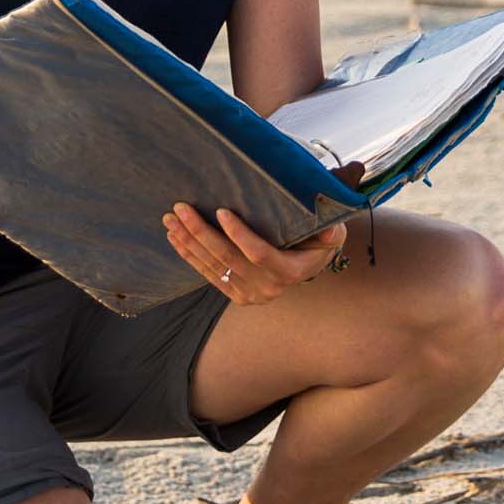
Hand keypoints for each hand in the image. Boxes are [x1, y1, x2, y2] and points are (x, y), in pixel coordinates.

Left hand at [163, 204, 348, 305]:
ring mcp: (249, 293)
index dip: (238, 234)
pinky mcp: (236, 295)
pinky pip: (208, 275)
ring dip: (188, 242)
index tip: (221, 210)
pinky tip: (175, 238)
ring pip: (213, 266)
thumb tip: (329, 227)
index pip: (258, 253)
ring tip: (171, 220)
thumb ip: (330, 230)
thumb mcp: (332, 234)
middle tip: (181, 208)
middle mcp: (267, 286)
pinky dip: (190, 256)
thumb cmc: (318, 242)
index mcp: (289, 271)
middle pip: (228, 258)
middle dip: (200, 232)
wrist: (308, 267)